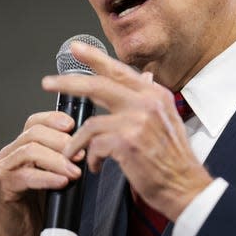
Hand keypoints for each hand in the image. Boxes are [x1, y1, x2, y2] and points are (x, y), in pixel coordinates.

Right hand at [0, 111, 83, 235]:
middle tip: (81, 154)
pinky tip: (61, 182)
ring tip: (75, 172)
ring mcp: (4, 168)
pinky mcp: (2, 186)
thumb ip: (66, 159)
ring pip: (29, 151)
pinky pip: (24, 176)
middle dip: (61, 141)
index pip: (36, 122)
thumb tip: (89, 146)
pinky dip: (46, 177)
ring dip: (56, 160)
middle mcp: (11, 153)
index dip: (54, 120)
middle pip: (34, 133)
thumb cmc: (42, 205)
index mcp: (23, 146)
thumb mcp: (57, 175)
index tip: (74, 126)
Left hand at [41, 41, 212, 221]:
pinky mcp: (128, 143)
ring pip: (91, 123)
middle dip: (68, 83)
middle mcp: (147, 103)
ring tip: (74, 152)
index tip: (75, 48)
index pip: (119, 70)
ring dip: (78, 141)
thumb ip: (149, 99)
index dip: (94, 58)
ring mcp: (138, 121)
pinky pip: (94, 145)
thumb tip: (144, 76)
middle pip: (98, 85)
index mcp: (155, 95)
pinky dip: (91, 157)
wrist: (186, 186)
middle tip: (48, 82)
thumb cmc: (173, 159)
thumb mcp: (167, 119)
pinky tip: (95, 165)